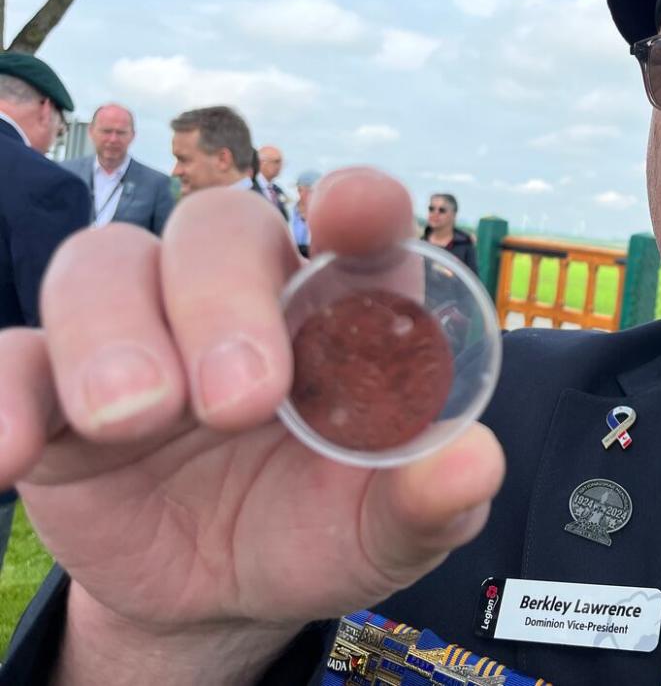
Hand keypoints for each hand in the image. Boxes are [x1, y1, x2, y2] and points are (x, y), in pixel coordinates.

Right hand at [0, 169, 504, 681]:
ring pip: (105, 266)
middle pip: (217, 227)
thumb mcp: (384, 529)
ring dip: (114, 333)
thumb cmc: (317, 527)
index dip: (360, 203)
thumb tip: (475, 463)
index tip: (354, 211)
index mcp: (336, 313)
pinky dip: (2, 397)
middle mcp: (237, 300)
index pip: (355, 227)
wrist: (218, 594)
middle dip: (222, 298)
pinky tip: (13, 457)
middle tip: (239, 399)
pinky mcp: (56, 390)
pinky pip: (11, 360)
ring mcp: (140, 334)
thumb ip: (431, 498)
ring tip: (136, 418)